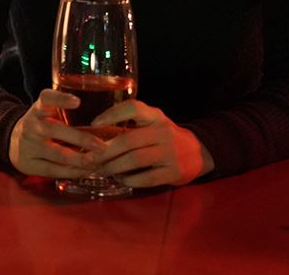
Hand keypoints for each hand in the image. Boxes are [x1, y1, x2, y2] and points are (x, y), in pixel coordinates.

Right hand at [8, 89, 107, 177]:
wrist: (11, 140)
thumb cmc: (41, 123)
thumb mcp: (47, 111)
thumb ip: (66, 110)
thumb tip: (107, 118)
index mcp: (39, 107)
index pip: (47, 98)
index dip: (61, 99)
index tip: (77, 102)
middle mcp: (32, 124)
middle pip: (55, 130)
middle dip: (81, 139)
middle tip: (102, 146)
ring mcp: (29, 145)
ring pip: (58, 154)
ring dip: (80, 159)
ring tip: (98, 161)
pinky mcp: (30, 164)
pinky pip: (54, 170)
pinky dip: (73, 172)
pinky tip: (87, 171)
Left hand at [87, 99, 213, 186]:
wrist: (198, 152)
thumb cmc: (164, 137)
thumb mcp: (152, 124)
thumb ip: (129, 127)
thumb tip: (93, 137)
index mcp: (155, 116)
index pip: (133, 108)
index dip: (111, 114)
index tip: (94, 124)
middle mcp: (163, 131)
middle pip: (128, 139)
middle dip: (105, 151)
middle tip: (90, 158)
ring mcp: (170, 152)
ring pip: (135, 160)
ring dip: (114, 167)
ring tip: (103, 170)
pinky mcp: (174, 172)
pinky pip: (145, 178)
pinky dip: (129, 180)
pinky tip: (120, 179)